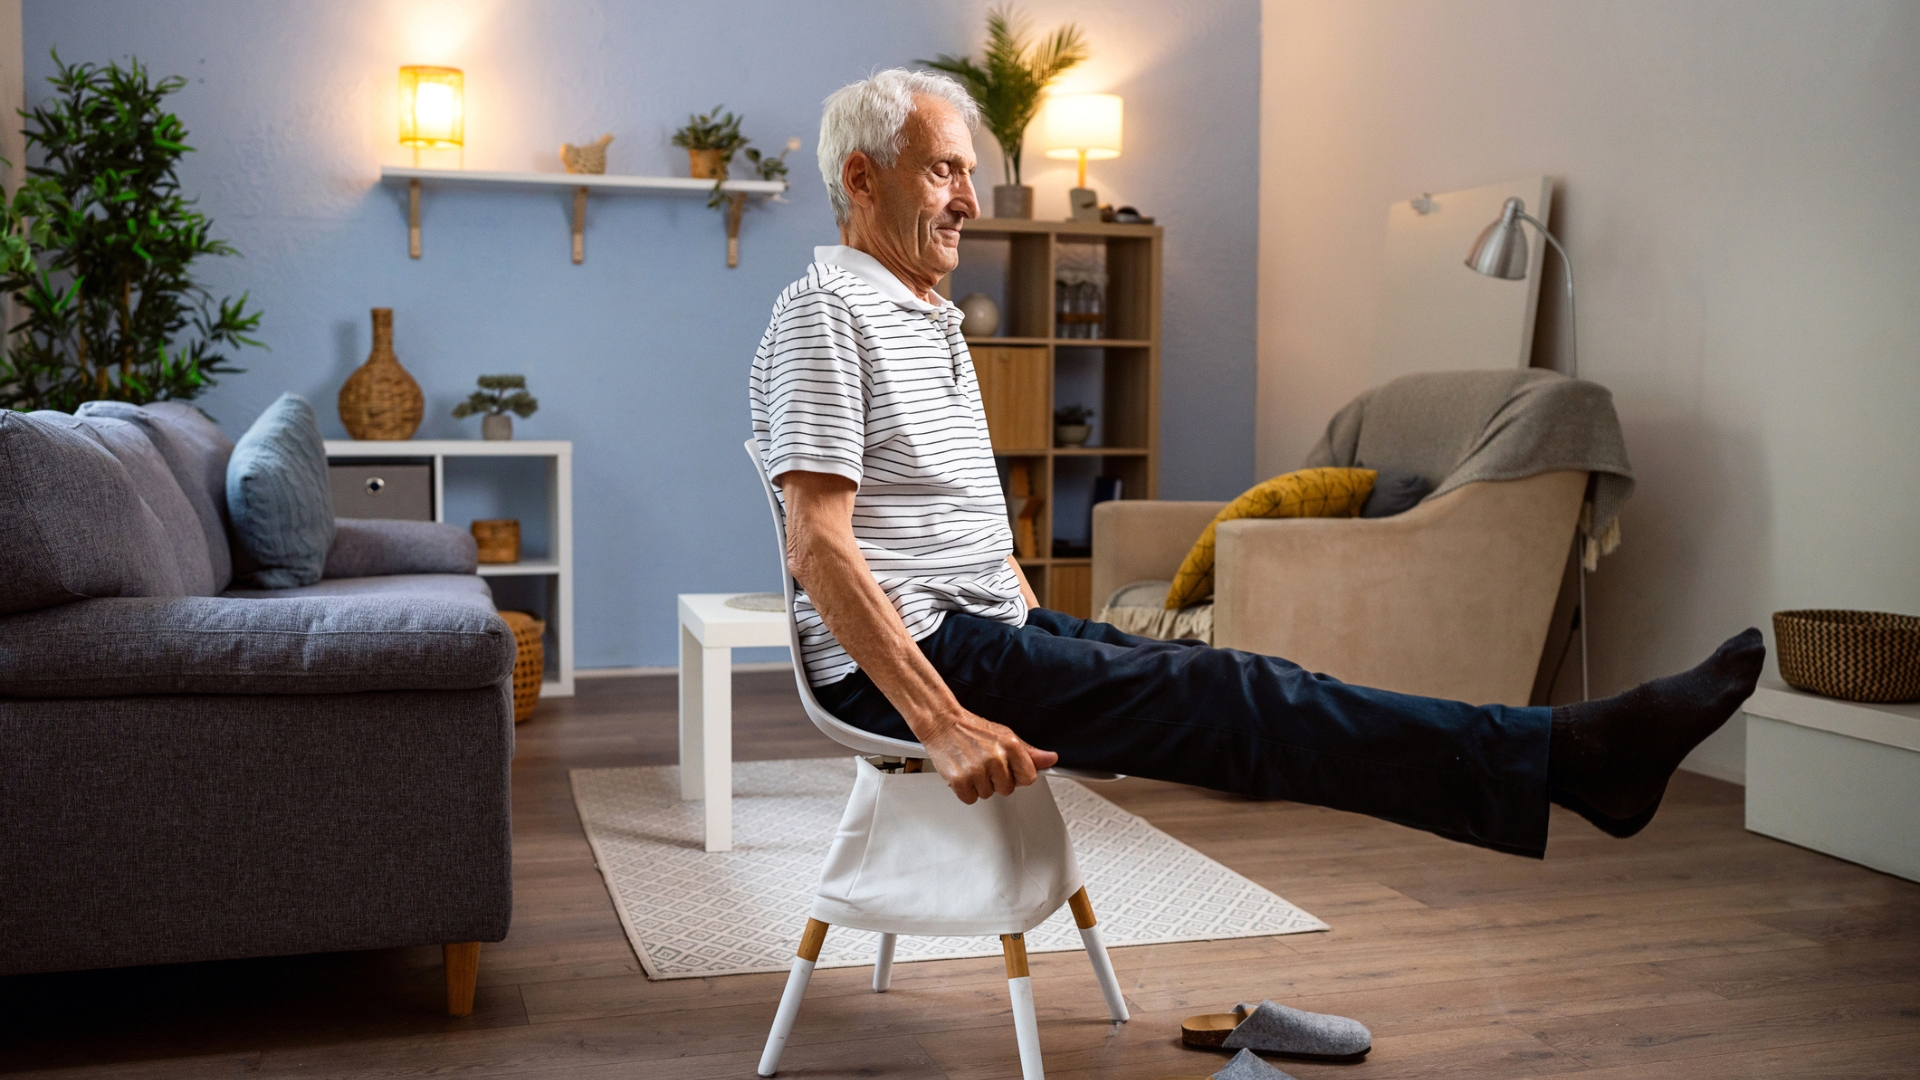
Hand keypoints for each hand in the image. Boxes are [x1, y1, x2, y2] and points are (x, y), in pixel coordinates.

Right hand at [919, 710, 1058, 804]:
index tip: (1009, 769)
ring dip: (980, 785)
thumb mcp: (1005, 736)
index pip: (1028, 778)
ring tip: (972, 766)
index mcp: (1010, 746)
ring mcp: (977, 770)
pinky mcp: (959, 781)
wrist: (942, 723)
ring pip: (988, 795)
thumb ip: (1029, 752)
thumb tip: (1050, 759)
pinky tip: (963, 773)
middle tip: (985, 764)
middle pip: (1008, 789)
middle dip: (997, 780)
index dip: (1018, 775)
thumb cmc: (972, 729)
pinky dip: (965, 790)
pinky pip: (971, 799)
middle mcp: (995, 758)